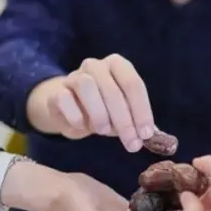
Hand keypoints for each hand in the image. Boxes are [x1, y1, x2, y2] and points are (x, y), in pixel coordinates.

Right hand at [27, 54, 154, 151]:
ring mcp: (74, 76)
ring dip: (99, 114)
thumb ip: (137, 123)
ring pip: (87, 87)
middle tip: (131, 143)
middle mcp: (96, 66)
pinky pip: (65, 99)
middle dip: (125, 120)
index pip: (133, 84)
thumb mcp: (124, 115)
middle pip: (113, 89)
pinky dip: (76, 116)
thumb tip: (153, 137)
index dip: (142, 110)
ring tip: (104, 132)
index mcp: (118, 66)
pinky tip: (82, 127)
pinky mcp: (57, 91)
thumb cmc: (103, 111)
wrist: (68, 112)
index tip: (146, 134)